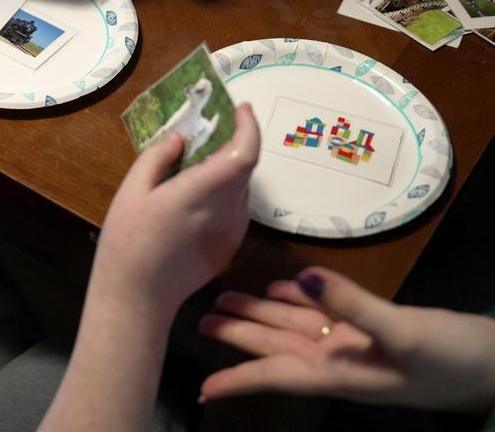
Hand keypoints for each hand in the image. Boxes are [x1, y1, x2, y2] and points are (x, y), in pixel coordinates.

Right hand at [91, 103, 259, 313]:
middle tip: (212, 127)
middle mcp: (223, 212)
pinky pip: (236, 207)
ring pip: (242, 187)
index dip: (249, 127)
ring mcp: (231, 231)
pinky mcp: (230, 246)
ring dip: (229, 167)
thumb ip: (157, 158)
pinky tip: (197, 195)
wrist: (138, 298)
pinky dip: (225, 191)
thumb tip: (180, 137)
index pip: (243, 154)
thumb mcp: (130, 192)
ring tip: (199, 161)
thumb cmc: (128, 244)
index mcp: (197, 194)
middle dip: (235, 141)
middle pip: (245, 167)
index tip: (241, 108)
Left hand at [199, 266, 494, 415]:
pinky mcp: (367, 328)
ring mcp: (351, 344)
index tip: (202, 389)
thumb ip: (352, 305)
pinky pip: (322, 312)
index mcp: (337, 372)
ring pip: (292, 327)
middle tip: (199, 319)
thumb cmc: (451, 359)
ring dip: (259, 314)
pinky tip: (278, 288)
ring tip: (223, 300)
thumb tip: (303, 275)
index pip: (274, 375)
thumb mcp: (402, 333)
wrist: (494, 365)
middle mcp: (336, 360)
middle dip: (237, 336)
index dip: (236, 380)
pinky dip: (299, 300)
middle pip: (274, 347)